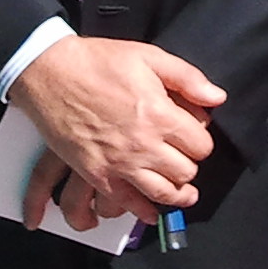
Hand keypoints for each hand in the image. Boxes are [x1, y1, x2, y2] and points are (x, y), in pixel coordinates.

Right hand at [11, 36, 221, 225]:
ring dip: (177, 195)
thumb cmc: (97, 61)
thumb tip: (217, 98)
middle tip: (184, 157)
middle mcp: (143, 145)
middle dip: (190, 164)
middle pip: (186, 172)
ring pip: (163, 193)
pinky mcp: (97, 174)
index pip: (201, 145)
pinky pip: (127, 204)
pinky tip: (151, 211)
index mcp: (160, 115)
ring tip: (184, 193)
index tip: (193, 135)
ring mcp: (119, 163)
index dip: (201, 140)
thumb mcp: (148, 56)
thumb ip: (188, 78)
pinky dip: (143, 212)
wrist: (50, 72)